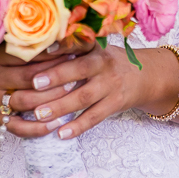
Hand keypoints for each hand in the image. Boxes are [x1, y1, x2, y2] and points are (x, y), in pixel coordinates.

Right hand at [0, 35, 90, 127]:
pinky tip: (57, 124)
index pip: (27, 54)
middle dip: (59, 74)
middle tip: (82, 69)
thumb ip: (10, 44)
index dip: (52, 51)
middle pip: (32, 78)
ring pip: (29, 103)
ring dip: (54, 100)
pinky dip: (38, 128)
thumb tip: (45, 34)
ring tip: (76, 93)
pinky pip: (18, 127)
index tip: (72, 47)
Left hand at [4, 43, 178, 140]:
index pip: (76, 44)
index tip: (40, 48)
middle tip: (34, 84)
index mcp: (95, 47)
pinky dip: (78, 126)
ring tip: (39, 114)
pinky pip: (95, 117)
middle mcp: (104, 63)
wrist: (145, 76)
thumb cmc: (107, 61)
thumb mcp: (95, 48)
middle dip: (56, 76)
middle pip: (79, 69)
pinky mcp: (116, 103)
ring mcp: (111, 85)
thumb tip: (35, 49)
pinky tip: (61, 133)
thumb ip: (71, 48)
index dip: (60, 45)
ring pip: (84, 96)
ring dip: (61, 106)